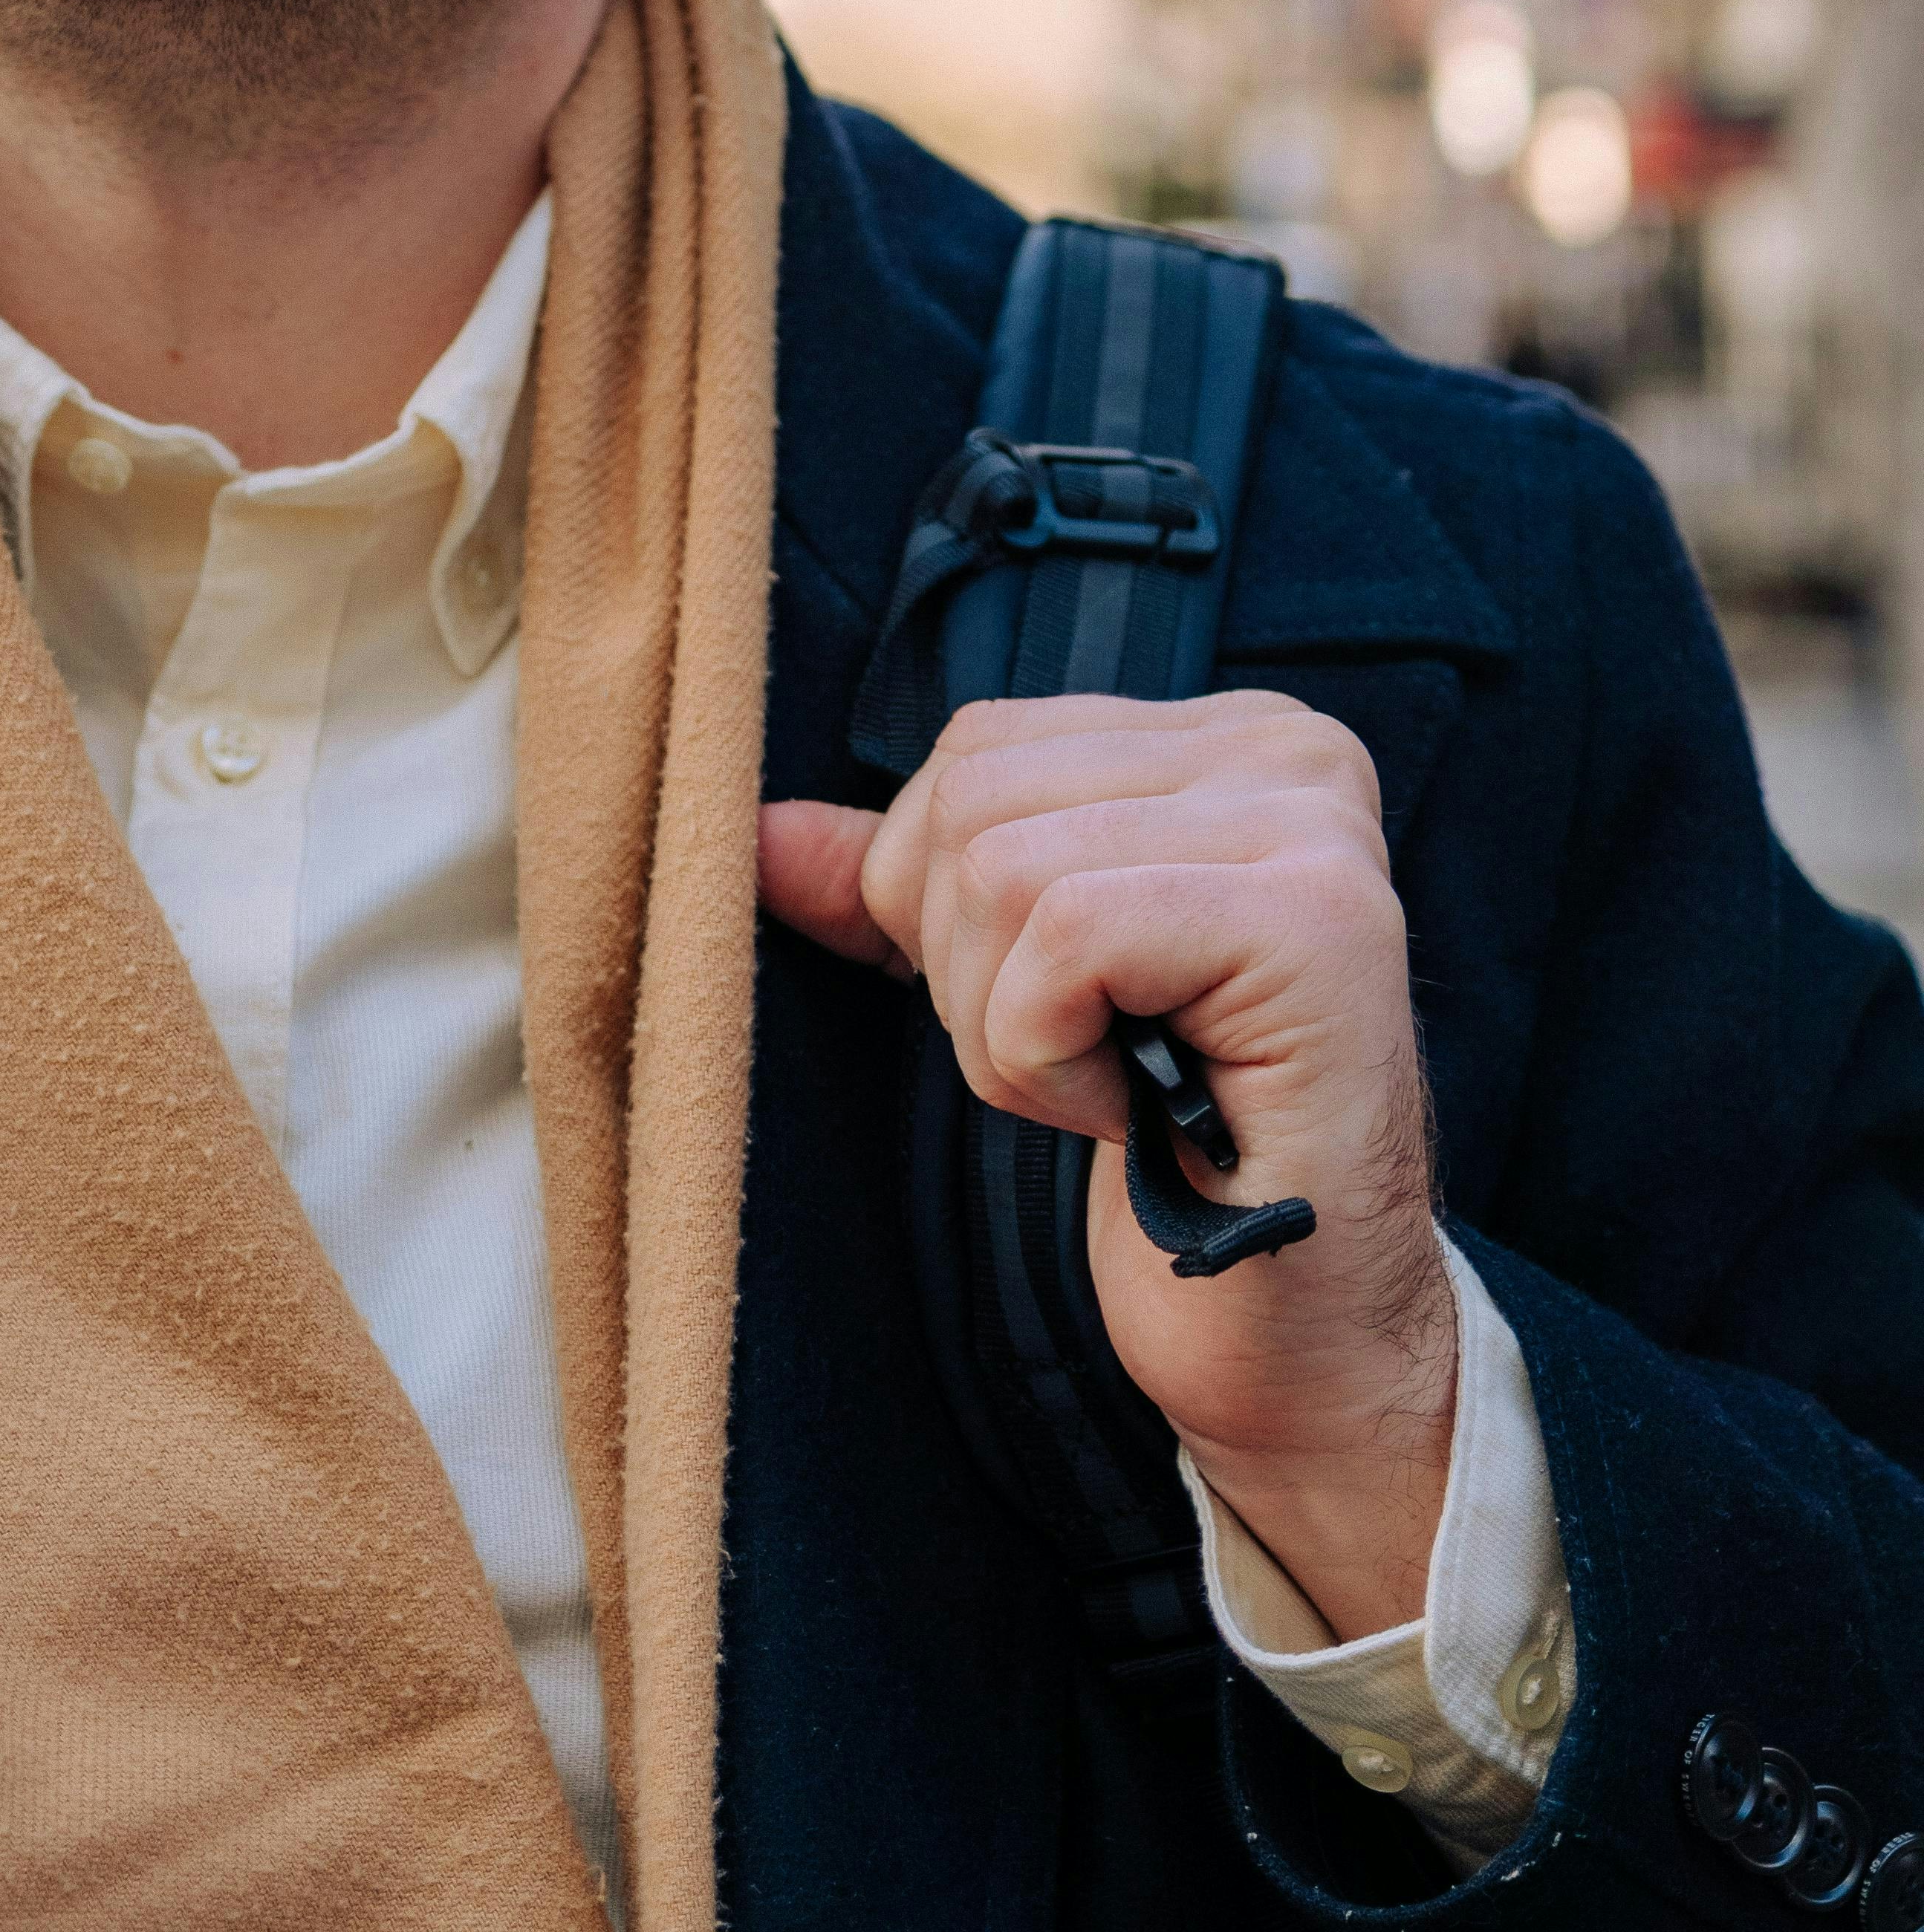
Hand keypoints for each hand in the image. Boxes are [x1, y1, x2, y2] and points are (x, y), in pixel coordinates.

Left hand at [756, 690, 1455, 1638]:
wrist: (1295, 1331)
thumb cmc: (1171, 1158)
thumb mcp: (1018, 987)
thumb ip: (905, 892)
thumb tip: (758, 832)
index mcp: (1224, 739)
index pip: (978, 749)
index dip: (946, 905)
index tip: (1061, 1014)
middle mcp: (1286, 749)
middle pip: (976, 800)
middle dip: (972, 971)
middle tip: (1089, 1070)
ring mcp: (1314, 826)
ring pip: (1003, 867)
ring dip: (1011, 1031)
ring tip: (1118, 1092)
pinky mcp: (1311, 920)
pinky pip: (1062, 939)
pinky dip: (1048, 1060)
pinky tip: (1138, 1116)